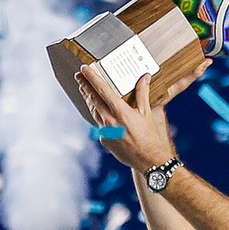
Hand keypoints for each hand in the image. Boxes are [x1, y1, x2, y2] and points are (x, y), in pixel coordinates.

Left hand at [75, 59, 210, 170]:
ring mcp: (105, 132)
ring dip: (89, 99)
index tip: (84, 69)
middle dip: (85, 86)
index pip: (103, 90)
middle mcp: (110, 121)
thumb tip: (144, 77)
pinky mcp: (104, 140)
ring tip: (84, 89)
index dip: (92, 78)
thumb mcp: (147, 113)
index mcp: (121, 112)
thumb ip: (142, 93)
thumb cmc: (149, 137)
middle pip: (93, 99)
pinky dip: (98, 114)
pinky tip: (98, 109)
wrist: (148, 160)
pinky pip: (99, 123)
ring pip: (93, 111)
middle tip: (79, 76)